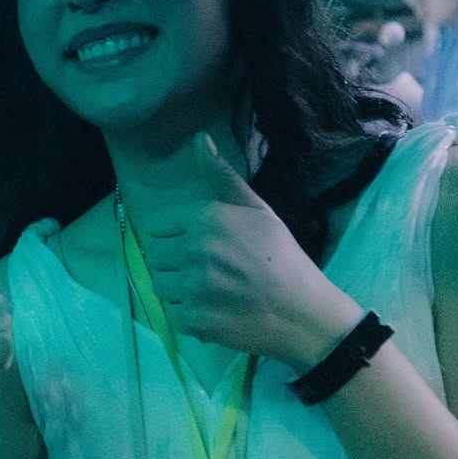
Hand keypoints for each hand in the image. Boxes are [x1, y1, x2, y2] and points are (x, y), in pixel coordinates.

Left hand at [140, 132, 349, 363]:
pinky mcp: (192, 320)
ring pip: (159, 285)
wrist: (302, 311)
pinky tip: (211, 310)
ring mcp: (191, 287)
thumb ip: (221, 176)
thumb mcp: (256, 208)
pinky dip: (187, 314)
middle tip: (205, 270)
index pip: (158, 225)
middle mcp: (192, 250)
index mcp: (204, 218)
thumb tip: (198, 138)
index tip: (198, 246)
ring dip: (176, 288)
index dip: (176, 236)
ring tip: (207, 290)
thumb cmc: (281, 256)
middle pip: (156, 256)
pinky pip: (171, 314)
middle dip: (174, 262)